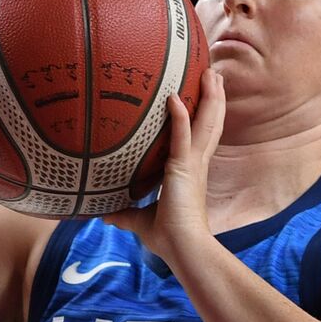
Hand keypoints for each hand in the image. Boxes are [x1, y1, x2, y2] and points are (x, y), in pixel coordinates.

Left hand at [108, 67, 225, 259]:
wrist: (181, 247)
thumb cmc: (166, 237)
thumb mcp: (141, 220)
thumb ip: (125, 215)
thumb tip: (106, 216)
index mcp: (190, 172)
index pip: (202, 136)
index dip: (206, 116)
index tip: (207, 96)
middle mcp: (197, 164)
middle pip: (211, 123)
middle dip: (214, 98)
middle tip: (214, 74)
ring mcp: (192, 164)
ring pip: (206, 123)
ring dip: (208, 97)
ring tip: (209, 73)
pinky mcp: (183, 168)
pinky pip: (183, 137)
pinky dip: (180, 117)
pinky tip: (173, 98)